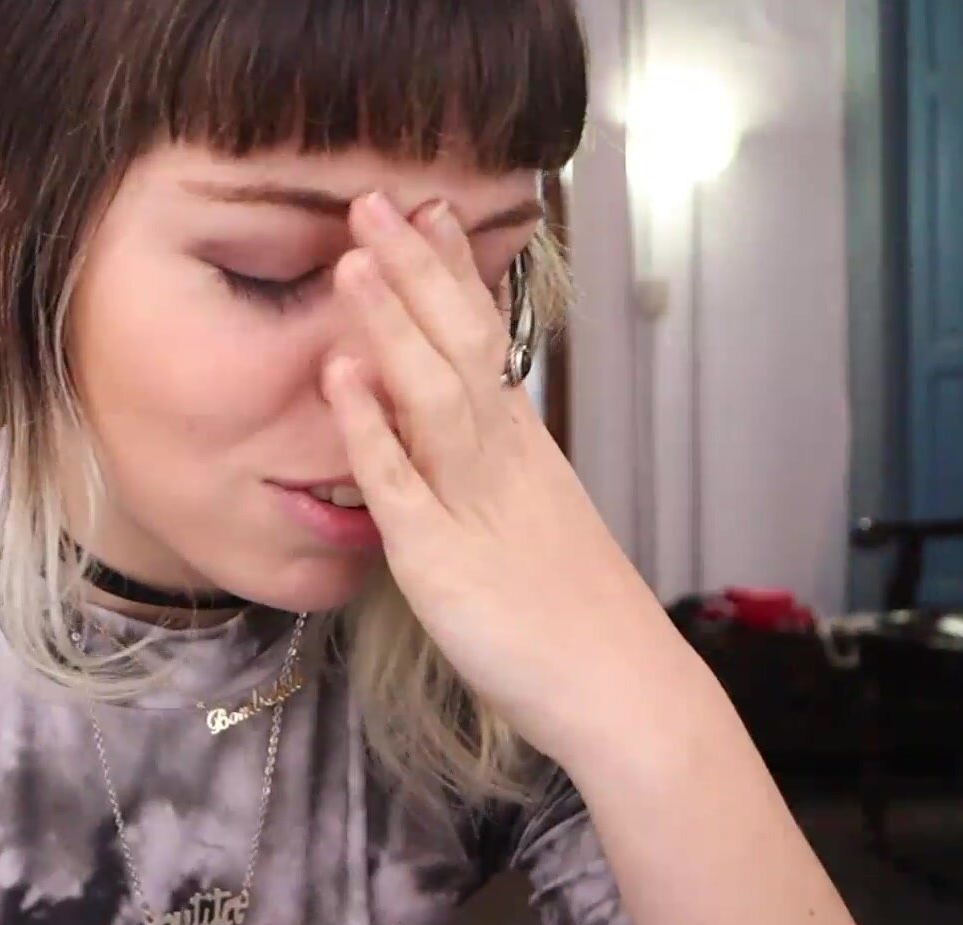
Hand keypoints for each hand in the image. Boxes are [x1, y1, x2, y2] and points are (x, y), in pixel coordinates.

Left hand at [322, 192, 698, 766]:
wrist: (621, 689)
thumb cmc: (577, 616)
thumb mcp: (539, 522)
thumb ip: (501, 473)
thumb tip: (474, 429)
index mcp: (523, 447)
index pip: (485, 340)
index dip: (453, 273)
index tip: (428, 211)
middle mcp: (502, 459)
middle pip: (459, 344)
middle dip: (415, 269)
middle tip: (375, 198)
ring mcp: (473, 503)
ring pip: (433, 392)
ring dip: (391, 321)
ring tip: (353, 256)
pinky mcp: (441, 559)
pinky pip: (399, 481)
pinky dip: (368, 424)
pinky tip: (340, 375)